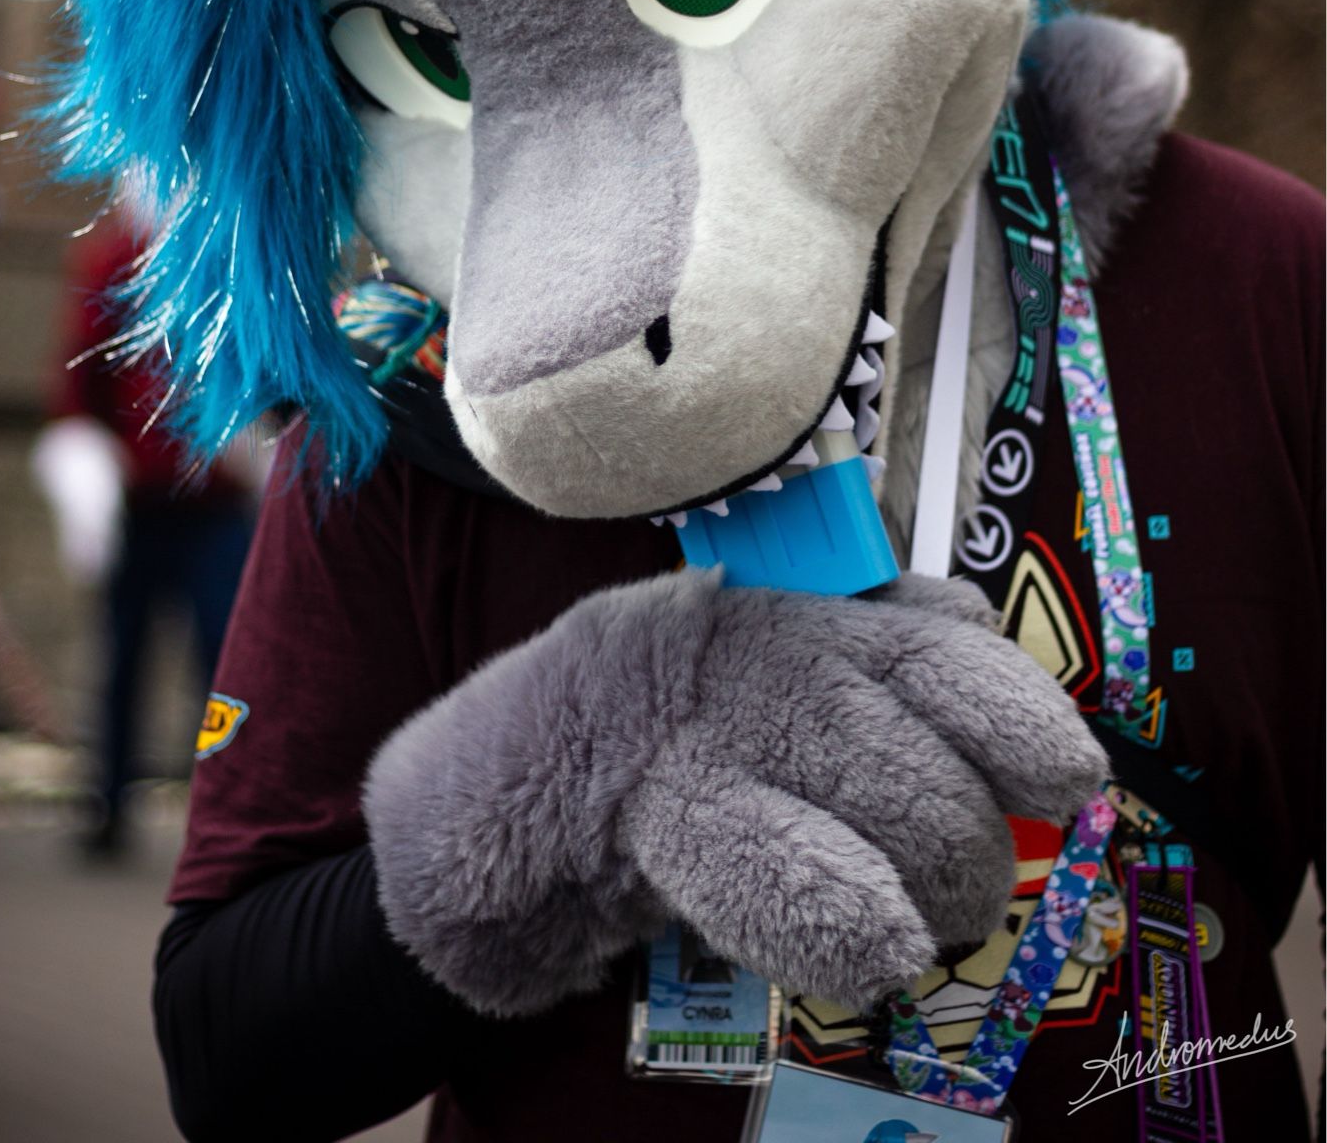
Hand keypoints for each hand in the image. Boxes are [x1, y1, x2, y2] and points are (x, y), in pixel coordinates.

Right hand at [365, 568, 1105, 1014]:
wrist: (483, 790)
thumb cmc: (654, 733)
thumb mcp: (761, 669)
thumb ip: (864, 648)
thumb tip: (976, 631)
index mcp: (782, 609)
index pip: (921, 642)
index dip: (1007, 704)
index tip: (1071, 772)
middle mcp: (738, 646)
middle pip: (898, 733)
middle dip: (965, 830)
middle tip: (974, 888)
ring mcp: (681, 723)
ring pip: (847, 783)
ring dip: (920, 876)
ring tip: (926, 926)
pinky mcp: (629, 807)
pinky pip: (751, 855)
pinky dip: (830, 905)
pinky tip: (876, 945)